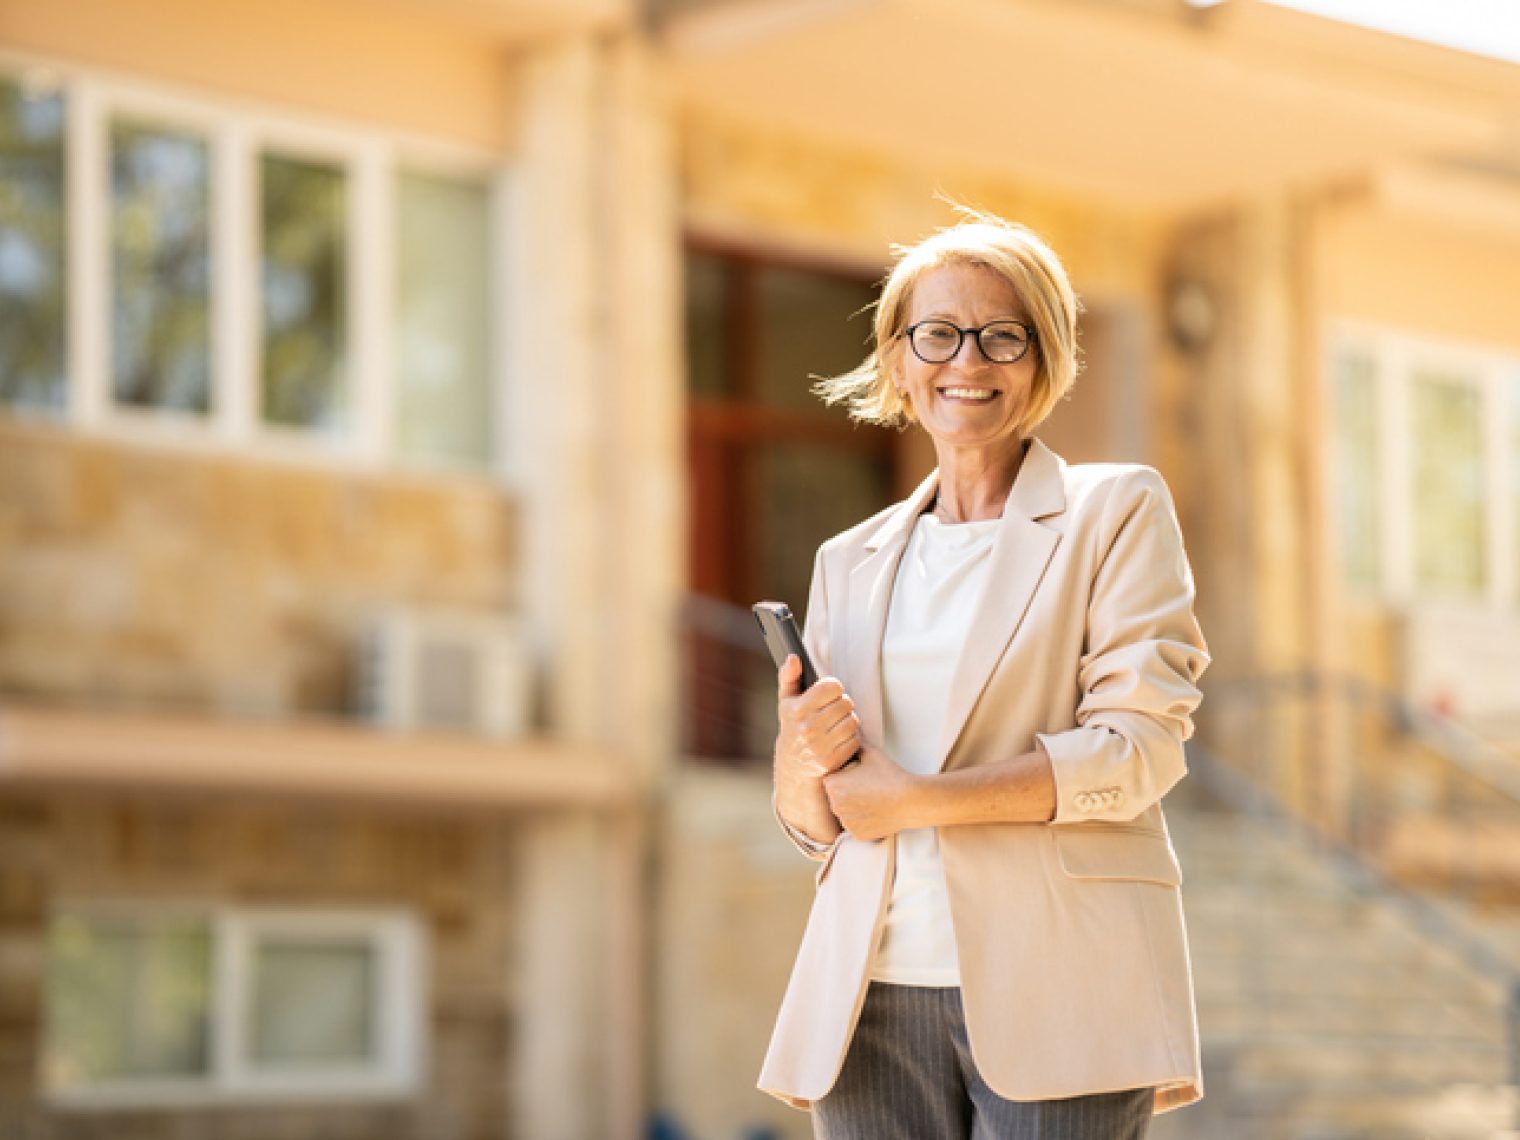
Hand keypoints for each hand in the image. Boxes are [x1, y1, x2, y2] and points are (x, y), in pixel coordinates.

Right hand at [774, 655, 860, 780]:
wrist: (792, 767)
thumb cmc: (792, 728)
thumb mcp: (786, 701)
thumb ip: (789, 676)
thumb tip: (793, 658)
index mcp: (797, 710)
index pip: (833, 686)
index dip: (833, 688)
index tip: (828, 695)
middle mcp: (807, 728)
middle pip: (846, 703)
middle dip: (842, 705)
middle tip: (834, 711)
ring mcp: (820, 746)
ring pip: (853, 721)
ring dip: (848, 721)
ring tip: (837, 724)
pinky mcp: (831, 760)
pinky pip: (855, 740)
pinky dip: (851, 739)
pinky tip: (840, 738)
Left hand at [822, 744, 920, 840]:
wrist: (910, 801)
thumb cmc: (890, 775)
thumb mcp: (871, 753)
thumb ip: (854, 743)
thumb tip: (848, 730)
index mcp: (833, 786)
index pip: (829, 779)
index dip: (843, 775)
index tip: (857, 774)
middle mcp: (835, 806)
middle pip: (835, 796)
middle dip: (846, 791)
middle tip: (867, 786)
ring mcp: (846, 822)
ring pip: (844, 812)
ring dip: (853, 806)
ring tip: (873, 798)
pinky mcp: (857, 834)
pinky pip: (854, 825)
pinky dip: (862, 819)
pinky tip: (876, 810)